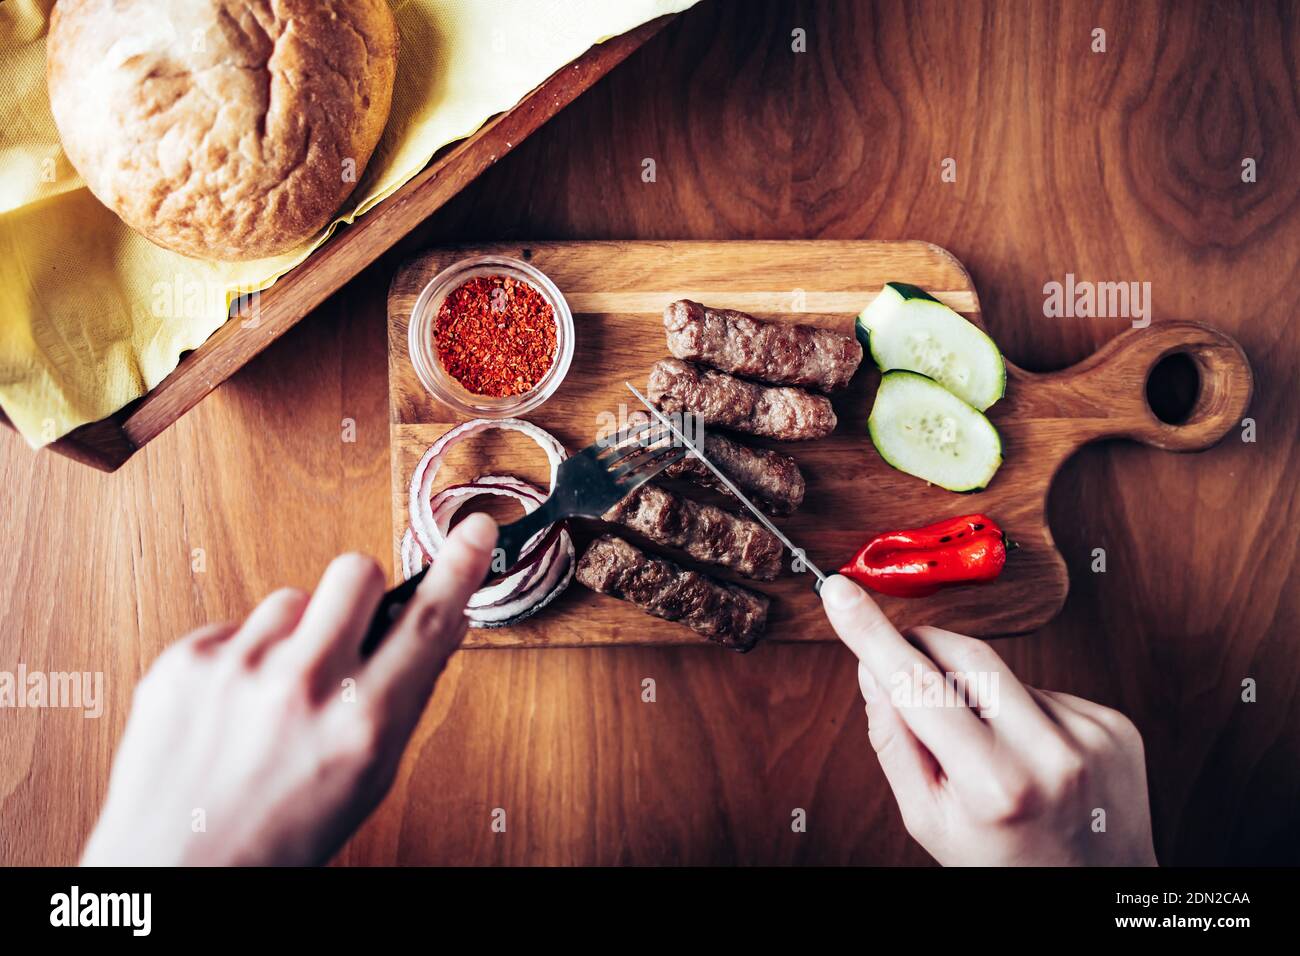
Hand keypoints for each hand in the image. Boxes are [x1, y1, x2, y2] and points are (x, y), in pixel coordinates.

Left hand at [81, 513, 497, 866]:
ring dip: (294, 634)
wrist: (173, 872)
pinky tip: (234, 705)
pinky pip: (234, 625)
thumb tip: (435, 628)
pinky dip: (240, 657)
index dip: (459, 568)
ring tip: (275, 695)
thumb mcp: (368, 779)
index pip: (428, 623)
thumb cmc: (278, 840)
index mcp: (361, 725)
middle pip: (355, 572)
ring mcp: (237, 669)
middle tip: (347, 633)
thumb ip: (403, 699)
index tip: (476, 530)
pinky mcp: (184, 662)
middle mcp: (301, 688)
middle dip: (360, 594)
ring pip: (291, 598)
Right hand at [820, 574, 1156, 865]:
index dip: (872, 634)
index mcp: (994, 785)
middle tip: (904, 668)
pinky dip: (1022, 712)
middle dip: (924, 651)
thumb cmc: (1004, 865)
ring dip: (980, 696)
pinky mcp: (1114, 724)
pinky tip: (1029, 754)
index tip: (842, 593)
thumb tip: (871, 670)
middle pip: (964, 656)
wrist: (1100, 896)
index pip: (917, 686)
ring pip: (1004, 676)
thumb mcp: (929, 820)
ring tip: (990, 753)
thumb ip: (894, 743)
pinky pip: (1044, 692)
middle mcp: (1049, 754)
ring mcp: (1090, 735)